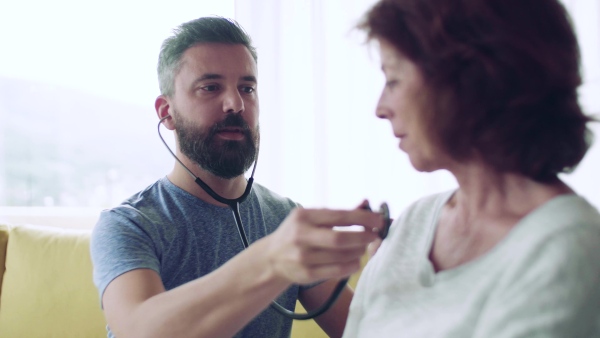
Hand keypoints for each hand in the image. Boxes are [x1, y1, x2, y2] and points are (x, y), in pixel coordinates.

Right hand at [264, 205, 382, 284]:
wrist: (272, 257)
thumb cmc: (298, 233)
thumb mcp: (311, 217)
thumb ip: (338, 213)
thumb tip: (367, 203)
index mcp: (303, 216)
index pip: (339, 216)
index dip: (362, 218)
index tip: (379, 220)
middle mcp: (301, 236)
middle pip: (340, 239)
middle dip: (362, 237)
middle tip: (375, 236)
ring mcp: (302, 257)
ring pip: (340, 257)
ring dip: (358, 252)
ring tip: (363, 248)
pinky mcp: (306, 274)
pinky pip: (337, 272)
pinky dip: (351, 266)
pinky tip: (356, 261)